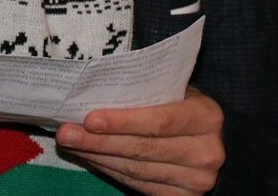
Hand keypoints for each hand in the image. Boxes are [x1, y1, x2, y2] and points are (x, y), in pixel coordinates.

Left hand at [54, 87, 224, 195]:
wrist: (210, 142)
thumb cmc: (184, 106)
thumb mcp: (177, 90)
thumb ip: (148, 91)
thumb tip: (96, 92)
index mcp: (207, 117)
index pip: (160, 121)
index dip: (123, 122)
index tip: (90, 119)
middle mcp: (207, 153)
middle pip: (143, 149)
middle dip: (100, 141)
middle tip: (67, 133)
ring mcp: (196, 180)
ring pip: (136, 170)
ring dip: (99, 157)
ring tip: (71, 144)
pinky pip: (138, 185)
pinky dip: (110, 170)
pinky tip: (90, 157)